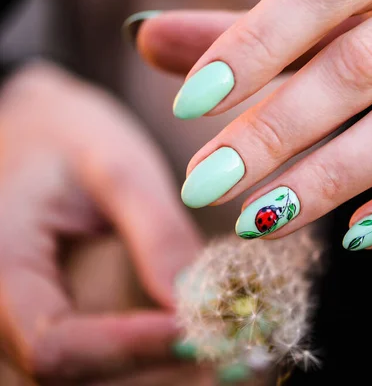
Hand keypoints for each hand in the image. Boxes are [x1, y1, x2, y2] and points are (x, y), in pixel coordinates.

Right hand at [0, 62, 201, 380]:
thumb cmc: (67, 134)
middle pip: (78, 373)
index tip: (197, 324)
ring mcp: (31, 318)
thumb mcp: (113, 163)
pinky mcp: (61, 315)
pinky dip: (153, 354)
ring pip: (92, 374)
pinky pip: (102, 356)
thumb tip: (197, 300)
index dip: (128, 346)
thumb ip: (154, 230)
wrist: (37, 129)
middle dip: (155, 363)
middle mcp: (7, 309)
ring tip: (227, 342)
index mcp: (2, 264)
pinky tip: (200, 332)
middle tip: (229, 340)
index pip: (55, 343)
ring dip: (160, 367)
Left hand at [137, 0, 371, 249]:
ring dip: (333, 177)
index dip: (250, 48)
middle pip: (362, 61)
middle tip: (207, 183)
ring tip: (264, 220)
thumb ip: (261, 36)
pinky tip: (359, 237)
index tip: (189, 107)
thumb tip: (149, 38)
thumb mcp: (356, 26)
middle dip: (276, 130)